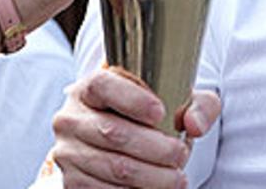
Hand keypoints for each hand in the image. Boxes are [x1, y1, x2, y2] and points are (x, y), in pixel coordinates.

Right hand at [52, 67, 219, 187]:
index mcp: (91, 88)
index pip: (103, 86)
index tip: (162, 114)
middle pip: (113, 133)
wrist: (127, 137)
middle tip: (182, 155)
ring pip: (113, 168)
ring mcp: (68, 153)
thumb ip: (198, 105)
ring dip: (152, 177)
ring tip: (177, 178)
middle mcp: (72, 119)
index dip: (132, 100)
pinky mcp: (71, 183)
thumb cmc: (155, 113)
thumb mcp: (179, 99)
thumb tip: (194, 126)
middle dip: (156, 148)